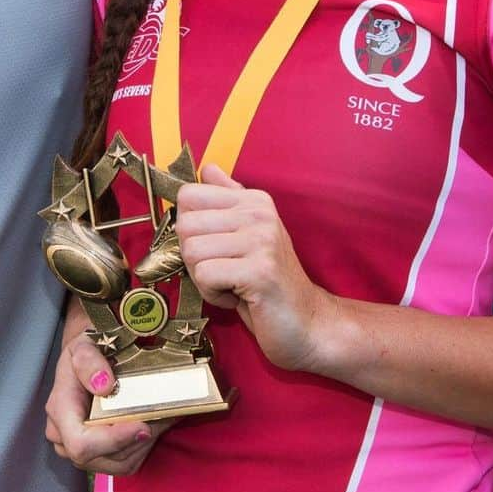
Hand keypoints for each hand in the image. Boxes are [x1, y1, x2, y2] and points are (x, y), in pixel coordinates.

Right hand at [44, 329, 170, 474]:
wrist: (86, 358)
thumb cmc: (86, 350)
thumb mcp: (84, 344)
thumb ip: (89, 361)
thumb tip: (103, 385)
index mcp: (60, 409)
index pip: (81, 444)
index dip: (113, 440)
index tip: (142, 425)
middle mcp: (63, 435)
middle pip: (103, 457)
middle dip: (135, 440)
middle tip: (159, 415)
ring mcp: (77, 450)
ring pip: (118, 463)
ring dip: (143, 443)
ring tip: (159, 417)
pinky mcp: (94, 455)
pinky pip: (124, 463)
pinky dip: (142, 447)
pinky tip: (150, 424)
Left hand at [176, 164, 333, 372]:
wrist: (307, 322)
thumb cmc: (267, 281)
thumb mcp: (248, 233)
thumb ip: (227, 199)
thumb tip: (207, 168)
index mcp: (254, 200)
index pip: (188, 195)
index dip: (189, 228)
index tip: (214, 247)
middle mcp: (259, 213)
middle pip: (185, 224)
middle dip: (194, 257)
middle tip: (222, 271)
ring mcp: (261, 240)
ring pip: (192, 251)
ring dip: (203, 278)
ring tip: (232, 284)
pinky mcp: (259, 271)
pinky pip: (205, 275)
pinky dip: (213, 294)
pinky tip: (238, 297)